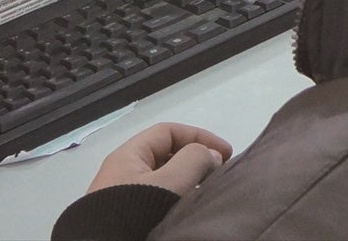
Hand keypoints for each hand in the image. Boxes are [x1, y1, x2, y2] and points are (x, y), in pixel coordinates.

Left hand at [85, 122, 232, 197]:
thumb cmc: (137, 210)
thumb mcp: (171, 181)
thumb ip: (195, 160)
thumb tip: (210, 155)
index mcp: (127, 155)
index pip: (168, 131)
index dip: (200, 136)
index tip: (226, 154)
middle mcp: (122, 172)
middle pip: (165, 155)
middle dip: (195, 159)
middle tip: (217, 174)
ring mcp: (122, 196)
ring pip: (161, 178)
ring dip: (186, 180)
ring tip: (205, 193)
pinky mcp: (124, 216)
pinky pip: (155, 198)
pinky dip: (175, 197)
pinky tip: (185, 209)